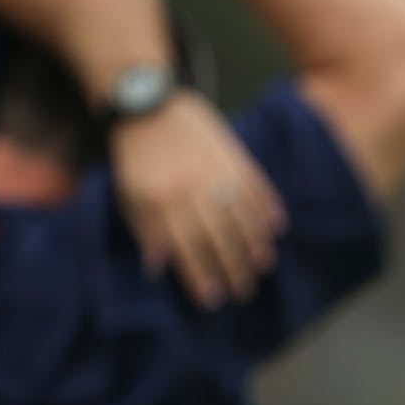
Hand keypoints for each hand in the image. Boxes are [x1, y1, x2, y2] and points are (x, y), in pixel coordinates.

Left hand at [110, 92, 286, 309]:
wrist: (149, 105)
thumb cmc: (136, 158)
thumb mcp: (128, 195)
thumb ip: (145, 230)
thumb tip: (157, 268)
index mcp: (161, 201)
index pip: (186, 247)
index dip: (200, 275)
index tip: (211, 299)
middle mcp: (192, 188)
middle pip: (219, 236)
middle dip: (232, 267)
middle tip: (243, 291)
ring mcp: (216, 170)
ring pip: (242, 213)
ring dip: (255, 242)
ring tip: (263, 265)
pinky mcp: (233, 153)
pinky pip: (256, 183)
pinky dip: (268, 205)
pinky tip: (276, 226)